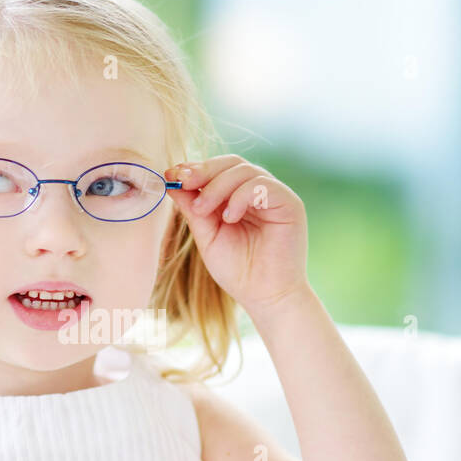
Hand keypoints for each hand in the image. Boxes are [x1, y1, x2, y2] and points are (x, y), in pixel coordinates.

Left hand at [164, 155, 308, 313]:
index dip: (194, 168)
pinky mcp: (290, 204)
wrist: (266, 298)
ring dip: (217, 186)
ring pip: (245, 171)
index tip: (171, 175)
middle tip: (183, 182)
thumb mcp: (207, 236)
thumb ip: (193, 209)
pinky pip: (263, 186)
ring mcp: (275, 196)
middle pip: (231, 163)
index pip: (218, 170)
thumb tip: (171, 181)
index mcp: (239, 197)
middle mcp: (258, 192)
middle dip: (203, 170)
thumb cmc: (238, 271)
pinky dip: (240, 197)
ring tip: (202, 209)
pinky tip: (229, 217)